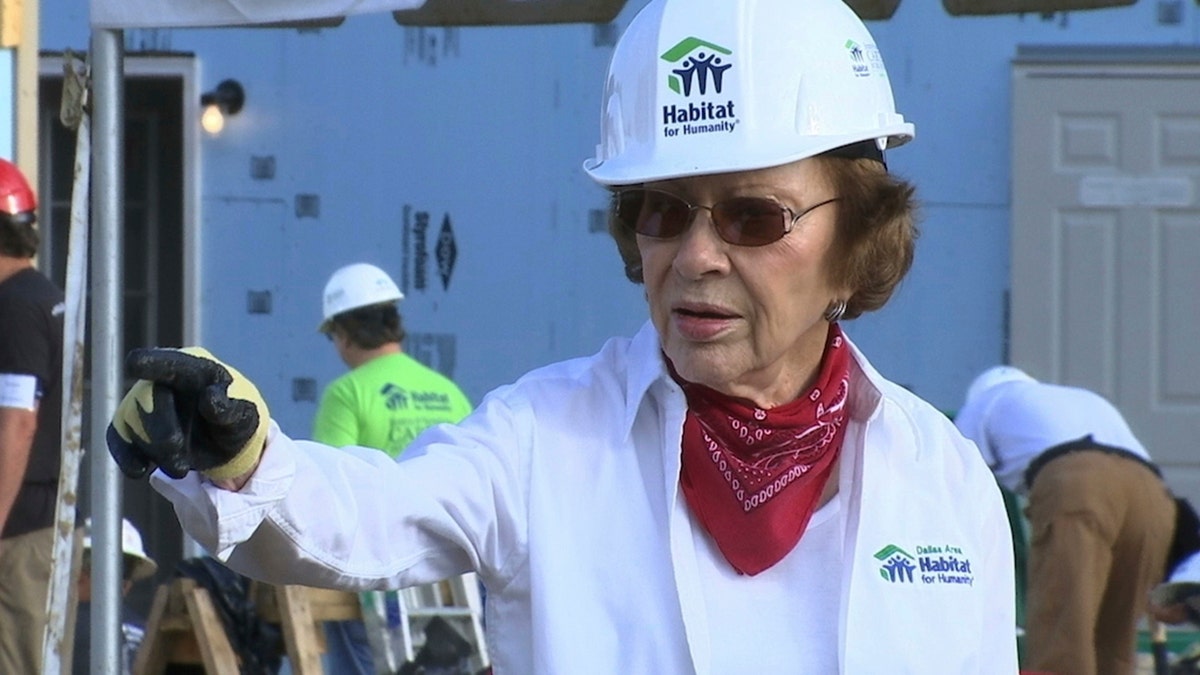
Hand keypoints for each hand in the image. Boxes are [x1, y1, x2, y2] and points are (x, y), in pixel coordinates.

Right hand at [106, 347, 268, 481]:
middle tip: (182, 466)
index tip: (134, 364)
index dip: (153, 363)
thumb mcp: (244, 419)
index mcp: (195, 369)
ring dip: (155, 451)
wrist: (223, 441)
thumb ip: (230, 410)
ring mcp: (143, 400)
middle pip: (149, 398)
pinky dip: (126, 455)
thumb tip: (209, 399)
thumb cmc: (235, 420)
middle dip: (162, 434)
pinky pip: (118, 437)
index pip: (171, 363)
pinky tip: (139, 470)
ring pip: (133, 422)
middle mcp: (164, 379)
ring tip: (181, 469)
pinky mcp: (130, 425)